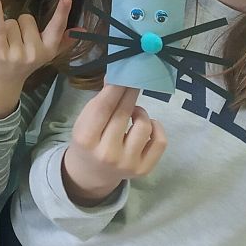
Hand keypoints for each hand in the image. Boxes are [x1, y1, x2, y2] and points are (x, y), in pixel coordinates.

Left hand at [0, 0, 71, 117]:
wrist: (4, 82)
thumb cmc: (25, 63)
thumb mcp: (46, 53)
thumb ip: (64, 40)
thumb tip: (83, 29)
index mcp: (48, 50)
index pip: (57, 27)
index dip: (62, 12)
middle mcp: (35, 52)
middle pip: (27, 18)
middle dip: (21, 26)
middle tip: (18, 42)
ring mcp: (17, 53)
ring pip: (12, 22)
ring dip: (8, 29)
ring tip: (8, 44)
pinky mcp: (0, 51)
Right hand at [60, 85, 165, 205]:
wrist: (92, 173)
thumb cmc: (88, 140)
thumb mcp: (85, 121)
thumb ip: (101, 101)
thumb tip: (116, 76)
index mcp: (86, 139)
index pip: (104, 107)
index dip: (117, 87)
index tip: (125, 73)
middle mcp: (107, 153)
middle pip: (124, 113)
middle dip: (130, 93)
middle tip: (133, 81)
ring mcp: (127, 163)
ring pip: (144, 125)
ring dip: (141, 112)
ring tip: (134, 112)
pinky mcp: (143, 170)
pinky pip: (160, 141)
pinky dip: (156, 127)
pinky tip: (148, 125)